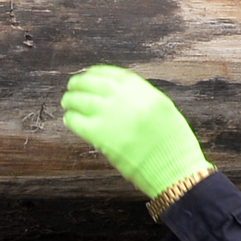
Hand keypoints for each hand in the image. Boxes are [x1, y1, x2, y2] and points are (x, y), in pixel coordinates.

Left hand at [59, 65, 209, 200]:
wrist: (173, 167)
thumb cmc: (171, 144)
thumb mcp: (163, 110)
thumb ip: (142, 99)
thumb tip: (118, 94)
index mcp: (144, 91)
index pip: (114, 74)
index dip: (98, 73)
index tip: (90, 74)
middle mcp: (126, 99)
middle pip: (94, 84)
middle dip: (80, 83)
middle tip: (72, 86)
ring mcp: (112, 115)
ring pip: (81, 100)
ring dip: (71, 100)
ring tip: (67, 102)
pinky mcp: (100, 135)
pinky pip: (77, 121)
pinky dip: (71, 119)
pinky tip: (69, 119)